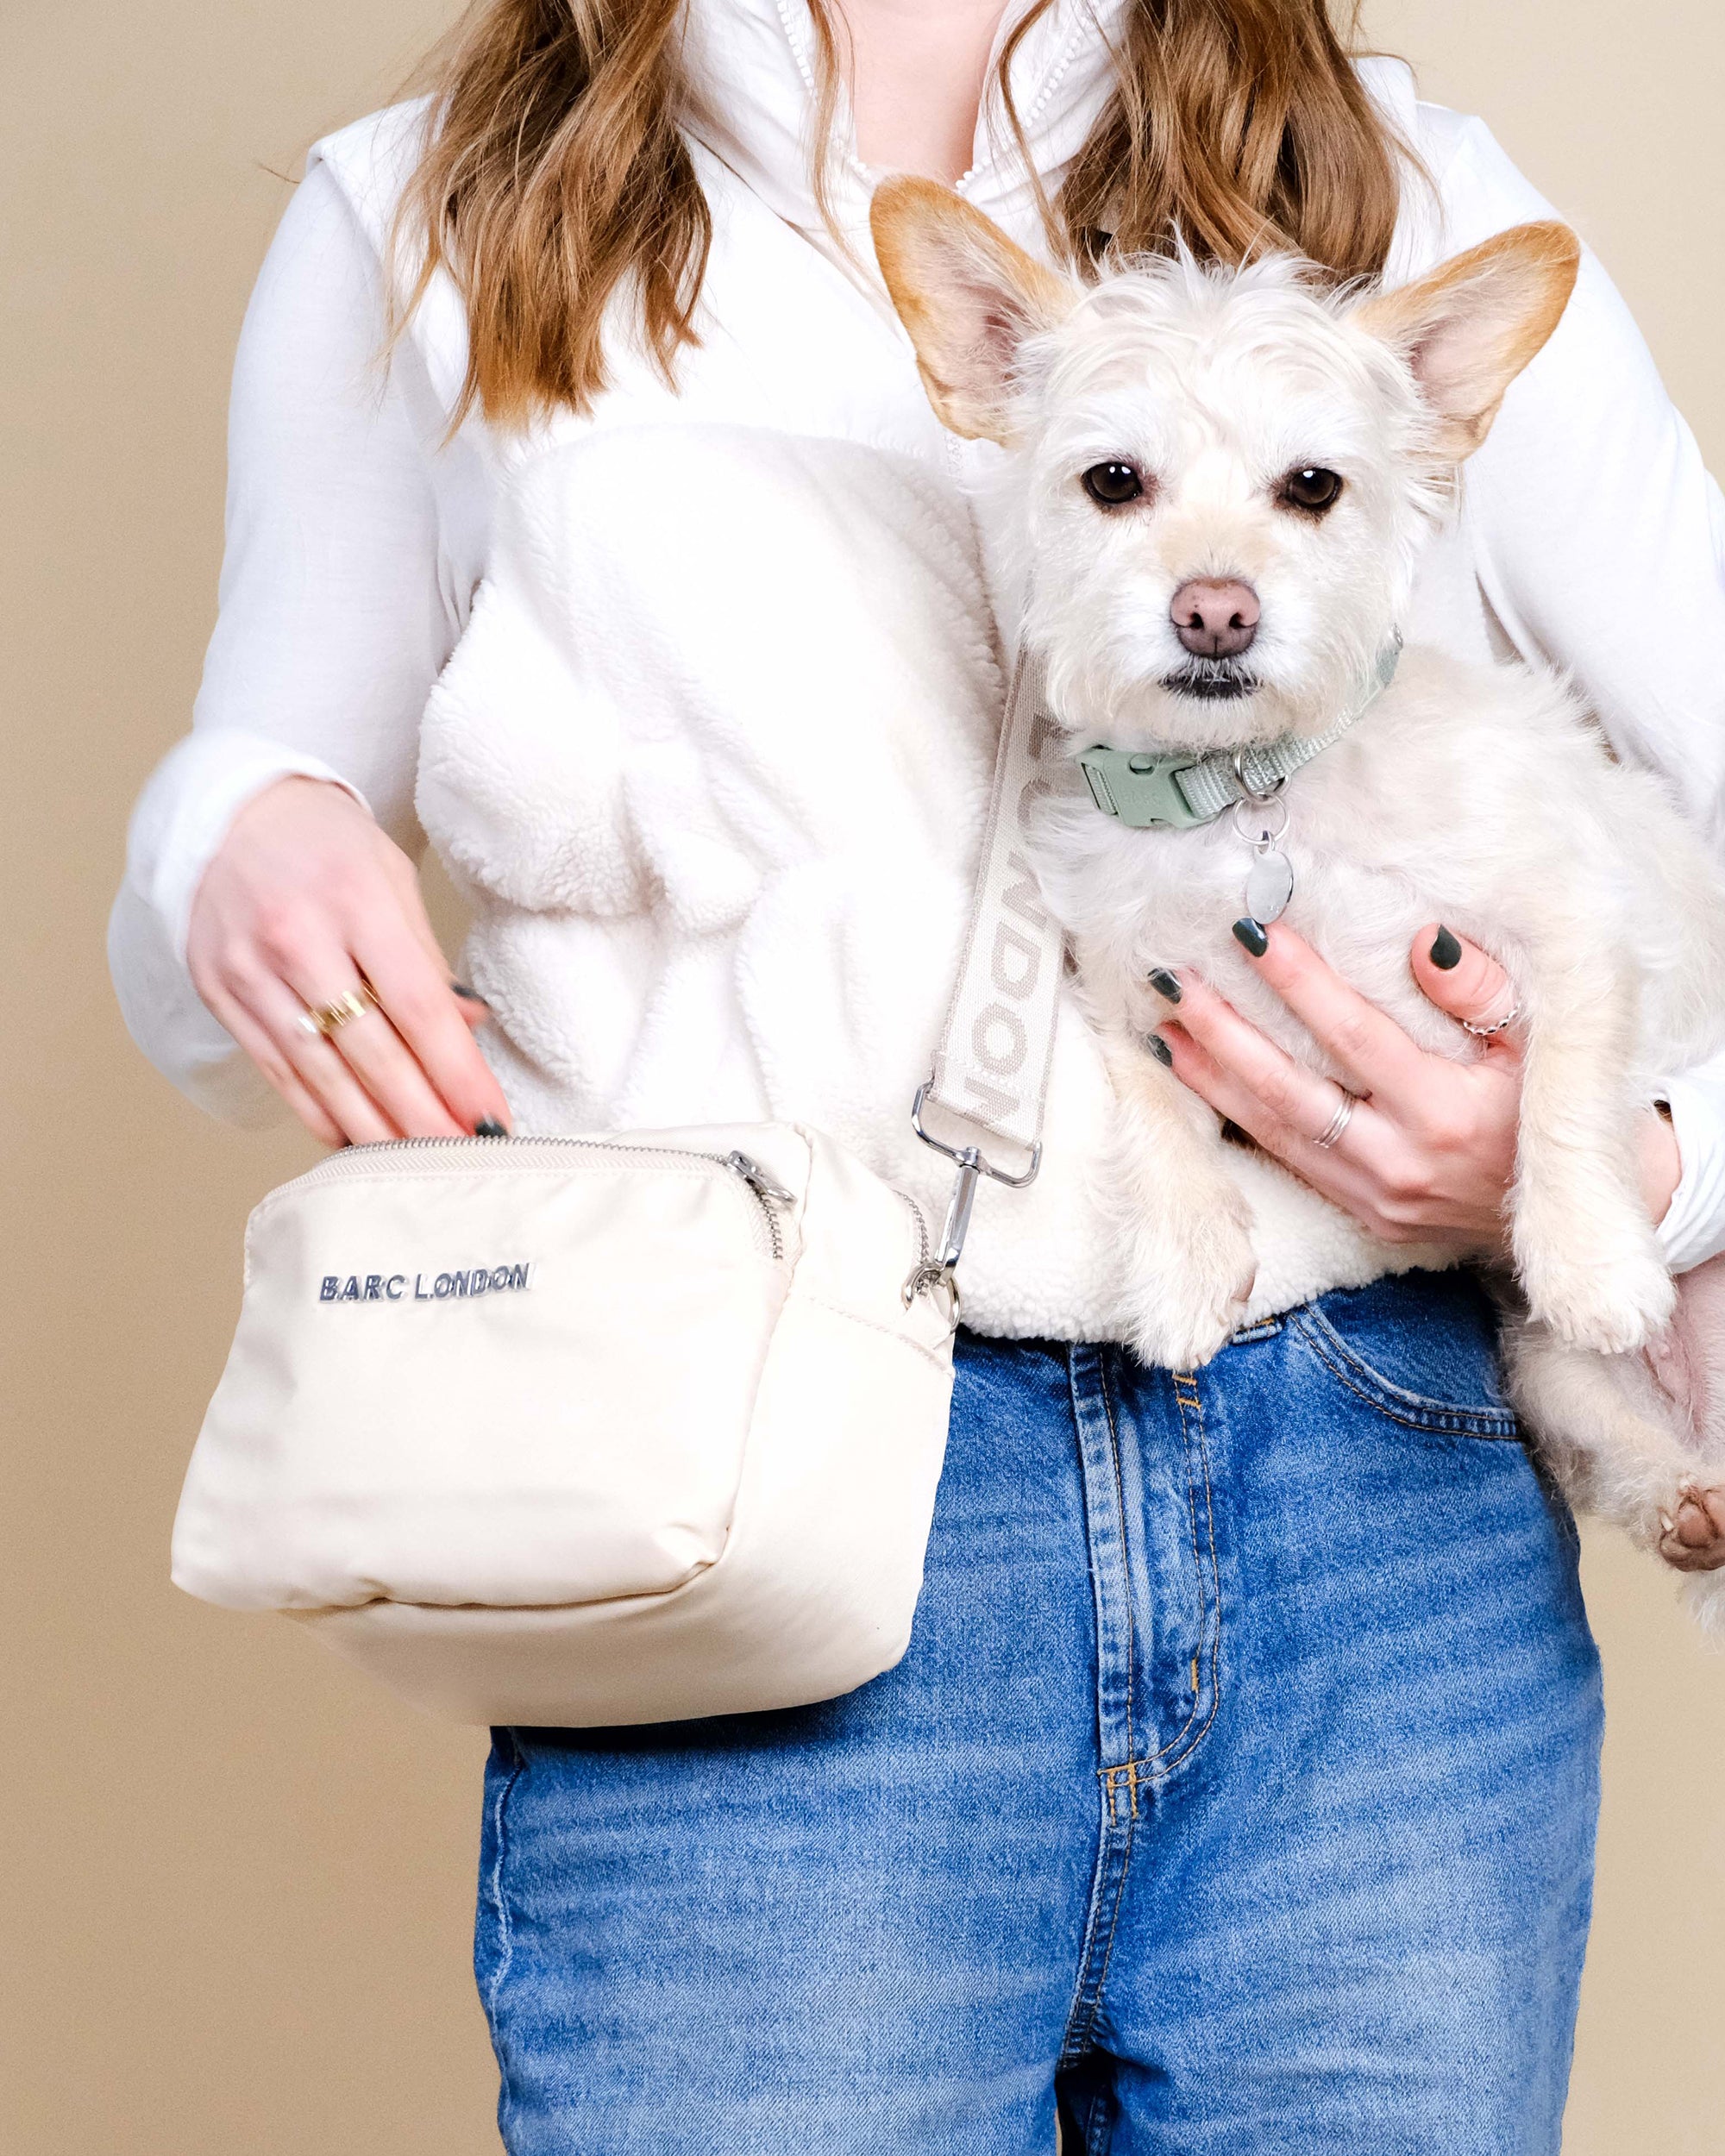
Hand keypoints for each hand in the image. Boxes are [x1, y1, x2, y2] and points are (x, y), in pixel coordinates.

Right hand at [186, 776, 512, 1146]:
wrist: (228, 811)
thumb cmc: (326, 844)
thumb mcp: (390, 877)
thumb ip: (427, 956)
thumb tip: (470, 1025)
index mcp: (355, 901)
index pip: (418, 1007)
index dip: (457, 1073)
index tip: (490, 1120)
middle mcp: (297, 939)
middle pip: (371, 1052)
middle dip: (422, 1116)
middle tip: (462, 1156)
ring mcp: (251, 971)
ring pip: (321, 1073)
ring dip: (374, 1128)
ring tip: (416, 1162)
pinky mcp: (221, 993)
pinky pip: (277, 1069)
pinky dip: (317, 1111)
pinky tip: (353, 1140)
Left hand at [1148, 921, 1681, 1256]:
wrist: (1577, 1207)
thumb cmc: (1550, 1108)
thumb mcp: (1541, 1044)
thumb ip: (1483, 990)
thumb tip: (1422, 941)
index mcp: (1447, 1112)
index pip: (1353, 1035)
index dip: (1298, 982)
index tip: (1252, 930)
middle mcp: (1401, 1162)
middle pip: (1288, 1091)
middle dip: (1224, 1031)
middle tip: (1175, 979)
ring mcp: (1375, 1197)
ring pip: (1273, 1131)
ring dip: (1212, 1076)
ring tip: (1164, 1023)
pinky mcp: (1362, 1216)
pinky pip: (1285, 1161)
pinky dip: (1237, 1117)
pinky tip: (1200, 1077)